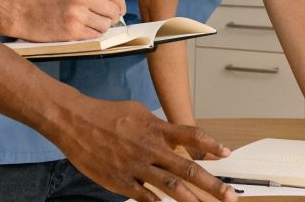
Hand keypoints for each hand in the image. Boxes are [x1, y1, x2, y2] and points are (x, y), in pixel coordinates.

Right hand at [18, 0, 126, 41]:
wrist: (26, 13)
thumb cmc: (50, 2)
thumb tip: (117, 7)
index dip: (121, 6)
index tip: (120, 11)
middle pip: (113, 11)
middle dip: (113, 18)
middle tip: (106, 21)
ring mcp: (76, 14)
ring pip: (105, 25)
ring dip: (101, 28)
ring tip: (90, 26)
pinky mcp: (72, 30)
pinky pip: (95, 35)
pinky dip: (92, 35)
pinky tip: (83, 31)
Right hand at [56, 97, 235, 201]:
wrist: (76, 121)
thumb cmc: (107, 114)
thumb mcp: (139, 111)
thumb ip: (159, 126)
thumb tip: (176, 135)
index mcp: (157, 128)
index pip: (192, 136)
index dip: (211, 145)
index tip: (226, 154)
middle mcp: (151, 148)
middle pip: (187, 168)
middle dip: (211, 184)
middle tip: (228, 195)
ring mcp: (136, 166)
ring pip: (170, 187)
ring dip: (192, 200)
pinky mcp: (120, 181)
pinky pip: (145, 197)